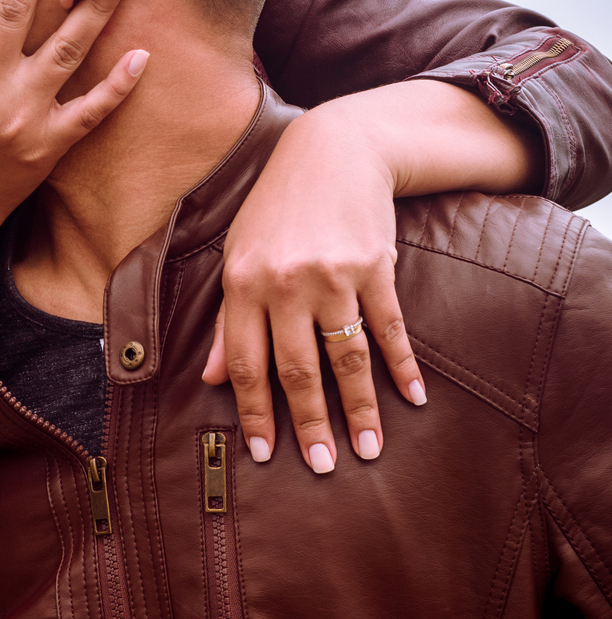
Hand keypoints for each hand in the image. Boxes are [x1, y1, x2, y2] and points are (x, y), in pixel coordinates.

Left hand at [201, 99, 424, 472]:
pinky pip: (389, 327)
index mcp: (243, 282)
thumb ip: (224, 319)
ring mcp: (333, 274)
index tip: (264, 453)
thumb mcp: (238, 255)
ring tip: (367, 449)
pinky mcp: (375, 266)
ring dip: (359, 409)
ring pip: (346, 357)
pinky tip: (411, 398)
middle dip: (309, 425)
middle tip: (322, 467)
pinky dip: (402, 366)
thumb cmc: (277, 209)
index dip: (255, 412)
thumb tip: (207, 379)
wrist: (333, 151)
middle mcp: (285, 282)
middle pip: (298, 370)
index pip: (244, 362)